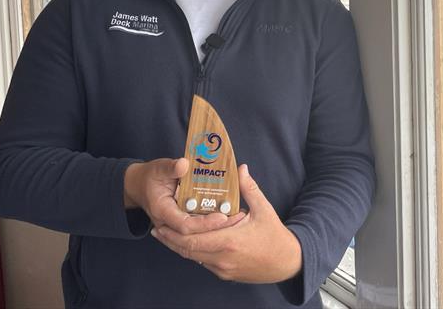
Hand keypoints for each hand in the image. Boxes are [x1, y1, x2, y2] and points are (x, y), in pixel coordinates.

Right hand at [124, 158, 230, 233]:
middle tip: (238, 218)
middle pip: (195, 235)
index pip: (186, 225)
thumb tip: (184, 164)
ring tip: (237, 217)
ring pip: (198, 233)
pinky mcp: (182, 222)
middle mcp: (169, 223)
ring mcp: (175, 225)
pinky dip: (212, 224)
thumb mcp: (159, 168)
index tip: (222, 216)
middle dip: (217, 228)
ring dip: (217, 228)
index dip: (204, 223)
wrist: (140, 185)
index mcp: (163, 212)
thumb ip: (171, 168)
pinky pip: (197, 227)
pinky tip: (229, 215)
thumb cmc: (151, 176)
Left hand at [151, 164, 302, 282]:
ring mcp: (222, 268)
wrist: (286, 263)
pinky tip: (189, 242)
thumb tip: (240, 168)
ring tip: (167, 234)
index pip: (193, 240)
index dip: (174, 233)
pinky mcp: (225, 274)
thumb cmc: (274, 236)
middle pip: (187, 251)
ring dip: (179, 247)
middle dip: (170, 240)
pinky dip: (193, 252)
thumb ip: (248, 188)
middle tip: (157, 228)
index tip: (162, 223)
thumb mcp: (263, 209)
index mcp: (229, 241)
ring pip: (193, 258)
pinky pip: (203, 262)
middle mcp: (222, 258)